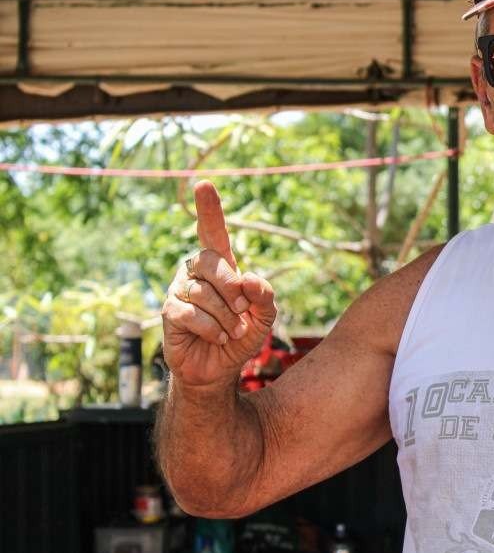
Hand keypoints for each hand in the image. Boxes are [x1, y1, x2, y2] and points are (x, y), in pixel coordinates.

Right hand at [162, 181, 275, 389]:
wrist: (220, 368)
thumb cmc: (242, 335)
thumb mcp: (265, 316)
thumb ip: (265, 295)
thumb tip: (248, 277)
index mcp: (220, 265)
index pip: (213, 231)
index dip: (208, 209)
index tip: (203, 184)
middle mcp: (196, 271)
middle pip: (212, 261)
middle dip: (232, 288)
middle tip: (244, 310)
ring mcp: (180, 290)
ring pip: (203, 292)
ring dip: (227, 316)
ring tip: (233, 331)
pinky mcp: (169, 312)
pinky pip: (190, 313)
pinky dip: (212, 328)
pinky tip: (218, 337)